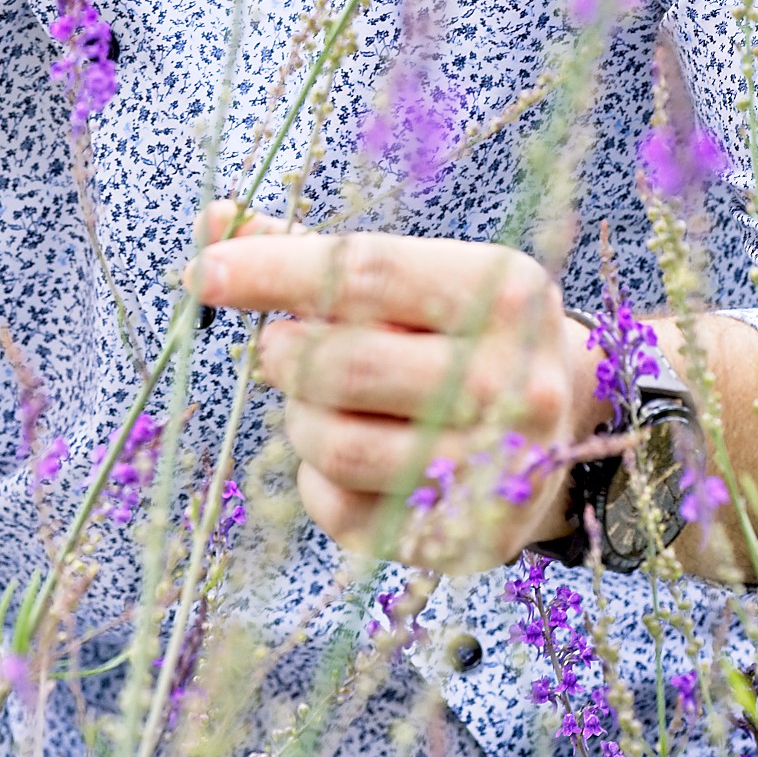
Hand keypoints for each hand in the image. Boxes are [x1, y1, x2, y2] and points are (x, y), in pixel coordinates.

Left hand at [194, 208, 597, 569]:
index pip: (367, 273)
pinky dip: (316, 478)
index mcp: (505, 294)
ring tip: (319, 403)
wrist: (554, 434)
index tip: (203, 273)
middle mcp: (515, 382)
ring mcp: (495, 469)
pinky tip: (347, 458)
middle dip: (283, 355)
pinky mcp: (463, 537)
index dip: (272, 272)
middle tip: (280, 349)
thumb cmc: (458, 339)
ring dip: (300, 419)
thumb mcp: (413, 282)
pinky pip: (340, 506)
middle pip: (342, 365)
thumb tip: (213, 219)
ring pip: (335, 444)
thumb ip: (315, 253)